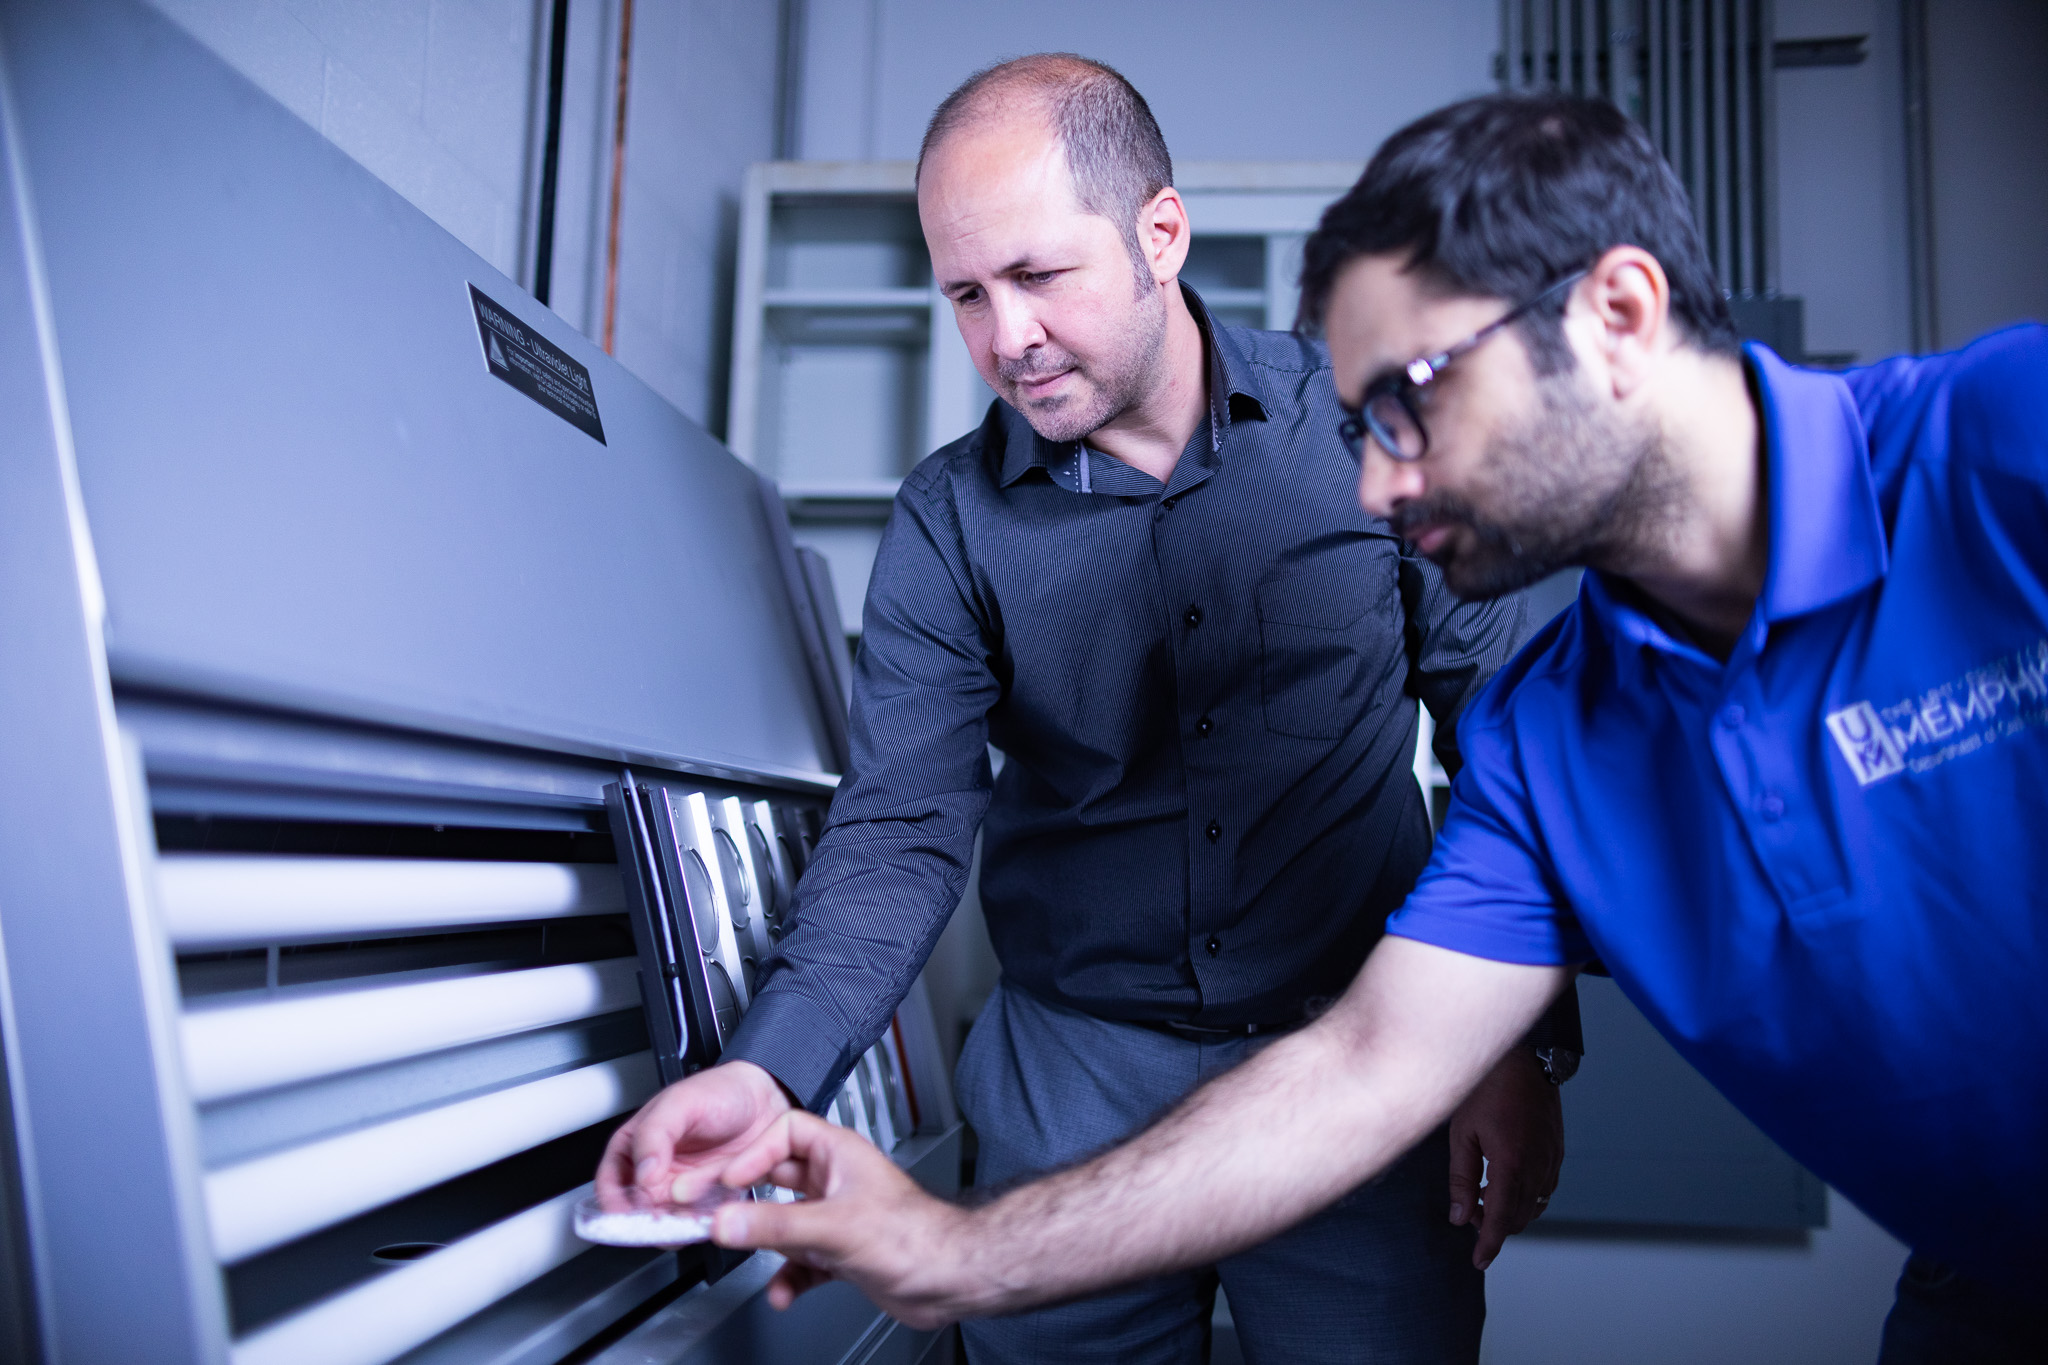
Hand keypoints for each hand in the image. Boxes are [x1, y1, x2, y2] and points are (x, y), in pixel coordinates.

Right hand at [595, 1060, 792, 1208]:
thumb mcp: (680, 1102)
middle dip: (646, 1222)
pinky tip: (706, 1219)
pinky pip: (697, 1220)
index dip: (614, 1202)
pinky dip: (699, 1224)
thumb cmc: (721, 1091)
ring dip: (674, 1226)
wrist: (767, 1098)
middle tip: (660, 1225)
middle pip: (637, 1209)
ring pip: (667, 1219)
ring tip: (686, 1221)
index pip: (611, 1181)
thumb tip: (642, 1173)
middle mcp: (655, 1170)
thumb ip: (654, 1134)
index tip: (627, 1215)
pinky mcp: (708, 1198)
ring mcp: (682, 1186)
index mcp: (636, 1145)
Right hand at [710, 1110, 979, 1328]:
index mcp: (839, 1154)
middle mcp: (836, 1181)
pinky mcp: (841, 1253)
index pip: (784, 1134)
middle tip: (719, 1215)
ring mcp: (837, 1218)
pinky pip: (801, 1263)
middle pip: (776, 1181)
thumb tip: (727, 1221)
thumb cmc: (915, 1236)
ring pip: (785, 1226)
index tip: (727, 1180)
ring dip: (769, 1245)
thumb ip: (776, 1225)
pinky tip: (784, 1292)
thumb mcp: (833, 1227)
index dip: (752, 1153)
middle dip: (748, 1202)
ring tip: (751, 1255)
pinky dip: (789, 1278)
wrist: (950, 1279)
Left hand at [1446, 1047, 1562, 1268]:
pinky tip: (1505, 1184)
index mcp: (1510, 1164)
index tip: (1478, 1262)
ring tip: (1481, 1198)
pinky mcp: (1557, 1151)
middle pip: (1518, 1218)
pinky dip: (1526, 1197)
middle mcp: (1537, 1167)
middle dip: (1493, 1226)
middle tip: (1467, 1213)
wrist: (1524, 1058)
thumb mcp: (1461, 1133)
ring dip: (1510, 1212)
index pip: (1499, 1219)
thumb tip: (1458, 1218)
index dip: (1488, 1244)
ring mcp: (1551, 1159)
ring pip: (1534, 1206)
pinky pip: (1545, 1188)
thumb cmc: (1485, 1090)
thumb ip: (1460, 1179)